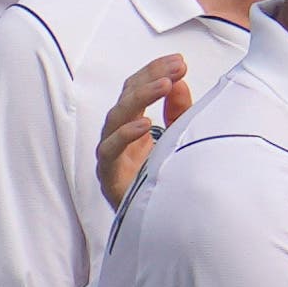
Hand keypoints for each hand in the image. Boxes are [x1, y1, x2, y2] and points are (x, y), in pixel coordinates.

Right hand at [97, 54, 191, 212]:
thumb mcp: (177, 140)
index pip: (136, 88)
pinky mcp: (108, 175)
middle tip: (175, 68)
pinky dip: (125, 135)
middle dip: (150, 78)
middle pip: (127, 97)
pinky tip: (145, 124)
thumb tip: (179, 81)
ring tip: (164, 85)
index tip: (179, 61)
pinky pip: (110, 150)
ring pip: (116, 117)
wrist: (155, 225)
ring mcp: (111, 154)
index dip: (155, 71)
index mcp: (132, 124)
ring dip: (140, 98)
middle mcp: (118, 135)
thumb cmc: (161, 179)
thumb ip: (178, 112)